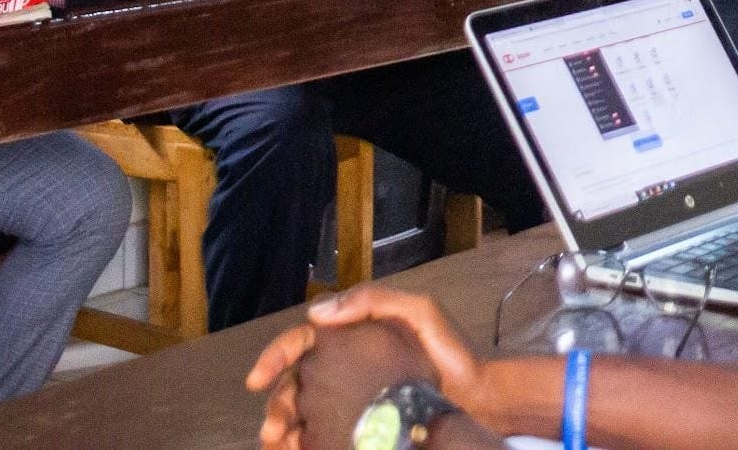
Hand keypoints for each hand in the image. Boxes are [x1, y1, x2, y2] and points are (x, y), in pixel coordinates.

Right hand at [248, 288, 482, 447]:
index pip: (303, 341)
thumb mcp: (420, 312)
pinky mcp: (362, 424)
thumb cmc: (450, 350)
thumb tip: (316, 312)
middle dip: (277, 405)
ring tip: (280, 447)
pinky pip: (324, 433)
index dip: (276, 356)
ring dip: (285, 430)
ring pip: (304, 412)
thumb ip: (373, 301)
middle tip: (271, 430)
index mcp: (352, 336)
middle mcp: (346, 365)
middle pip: (297, 382)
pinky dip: (305, 443)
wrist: (479, 396)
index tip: (257, 379)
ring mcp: (353, 396)